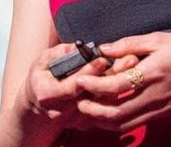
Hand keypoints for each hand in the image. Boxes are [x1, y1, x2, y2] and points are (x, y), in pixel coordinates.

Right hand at [17, 42, 139, 131]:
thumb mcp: (40, 63)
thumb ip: (56, 54)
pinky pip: (104, 106)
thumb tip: (73, 48)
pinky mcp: (85, 122)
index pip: (73, 85)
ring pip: (102, 100)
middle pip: (93, 93)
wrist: (37, 108)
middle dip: (112, 75)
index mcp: (47, 95)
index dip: (89, 72)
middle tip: (130, 59)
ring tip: (133, 65)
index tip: (104, 58)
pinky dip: (116, 92)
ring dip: (119, 82)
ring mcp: (74, 119)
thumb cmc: (40, 79)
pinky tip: (129, 78)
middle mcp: (61, 111)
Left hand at [74, 32, 170, 132]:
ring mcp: (156, 109)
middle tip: (77, 99)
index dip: (94, 84)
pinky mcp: (159, 115)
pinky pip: (132, 123)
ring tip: (87, 107)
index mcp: (152, 74)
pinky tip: (104, 110)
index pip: (116, 86)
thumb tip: (104, 48)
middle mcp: (153, 96)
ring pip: (122, 124)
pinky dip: (115, 121)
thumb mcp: (159, 39)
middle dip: (92, 110)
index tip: (80, 78)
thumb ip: (129, 44)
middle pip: (115, 114)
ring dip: (100, 119)